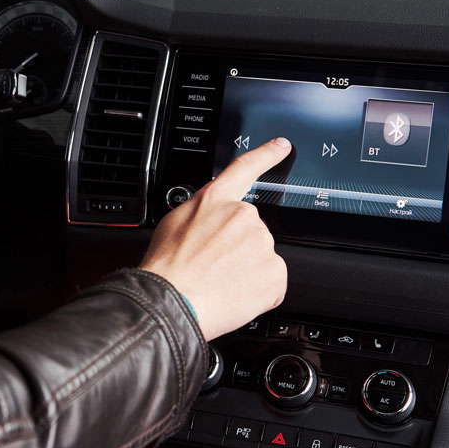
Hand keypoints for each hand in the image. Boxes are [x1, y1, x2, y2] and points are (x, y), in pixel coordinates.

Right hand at [140, 138, 290, 340]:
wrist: (170, 301)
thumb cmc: (166, 267)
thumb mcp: (174, 222)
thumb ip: (202, 213)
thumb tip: (211, 221)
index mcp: (216, 200)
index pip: (246, 168)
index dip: (266, 154)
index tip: (282, 146)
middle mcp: (243, 216)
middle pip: (251, 231)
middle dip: (238, 250)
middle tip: (213, 268)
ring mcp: (262, 243)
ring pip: (260, 259)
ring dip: (246, 272)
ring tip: (219, 284)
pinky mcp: (275, 272)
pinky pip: (271, 284)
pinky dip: (257, 293)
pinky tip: (234, 295)